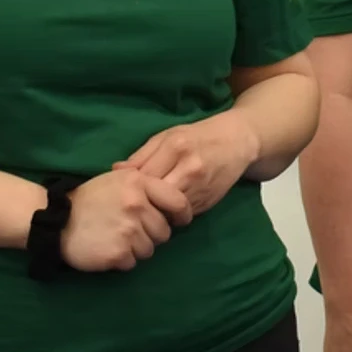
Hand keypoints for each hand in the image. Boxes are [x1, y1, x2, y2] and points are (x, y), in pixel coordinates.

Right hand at [57, 168, 186, 271]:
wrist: (57, 219)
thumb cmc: (90, 198)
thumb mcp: (118, 179)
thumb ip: (144, 185)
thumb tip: (176, 198)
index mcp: (139, 183)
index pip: (178, 202)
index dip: (182, 215)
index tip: (179, 221)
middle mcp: (136, 205)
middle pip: (164, 232)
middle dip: (151, 235)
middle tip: (130, 230)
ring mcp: (128, 230)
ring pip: (150, 250)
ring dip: (136, 248)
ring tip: (116, 238)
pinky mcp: (118, 252)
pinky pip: (133, 262)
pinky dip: (122, 260)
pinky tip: (107, 248)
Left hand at [119, 113, 260, 218]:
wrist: (237, 140)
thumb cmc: (197, 136)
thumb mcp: (167, 137)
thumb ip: (142, 155)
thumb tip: (115, 171)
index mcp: (176, 147)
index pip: (143, 176)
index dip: (130, 187)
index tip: (123, 191)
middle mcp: (189, 168)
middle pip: (155, 196)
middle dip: (141, 202)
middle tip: (131, 205)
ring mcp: (200, 187)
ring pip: (168, 210)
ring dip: (155, 212)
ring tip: (146, 209)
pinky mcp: (208, 202)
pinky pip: (182, 215)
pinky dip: (171, 215)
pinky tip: (165, 209)